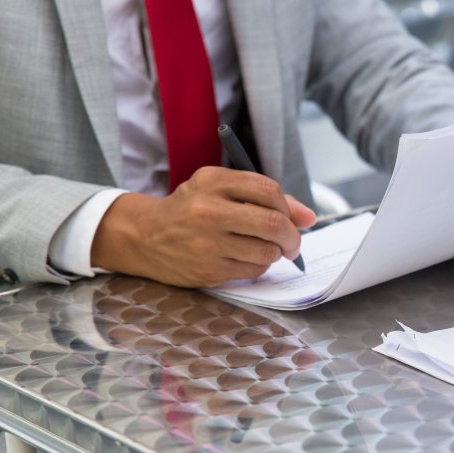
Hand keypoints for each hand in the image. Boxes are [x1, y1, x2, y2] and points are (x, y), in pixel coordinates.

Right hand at [91, 167, 316, 286]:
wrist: (144, 235)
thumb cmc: (191, 208)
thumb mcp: (219, 189)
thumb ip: (264, 198)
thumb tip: (309, 217)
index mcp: (213, 182)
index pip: (268, 190)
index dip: (288, 207)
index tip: (291, 217)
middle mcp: (208, 211)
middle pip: (273, 223)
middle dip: (292, 236)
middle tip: (292, 243)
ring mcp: (207, 243)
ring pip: (266, 251)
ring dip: (275, 252)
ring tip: (266, 248)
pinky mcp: (207, 270)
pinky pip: (252, 270)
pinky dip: (259, 265)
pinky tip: (246, 258)